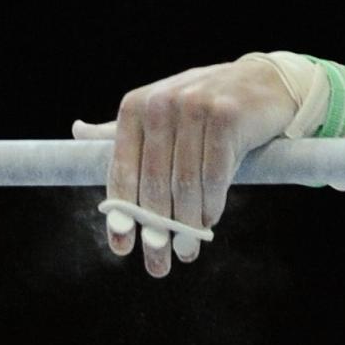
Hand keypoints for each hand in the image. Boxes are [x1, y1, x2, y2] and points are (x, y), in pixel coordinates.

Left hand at [72, 58, 297, 277]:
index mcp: (137, 106)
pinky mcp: (228, 116)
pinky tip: (209, 221)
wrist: (267, 83)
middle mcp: (162, 103)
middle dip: (156, 228)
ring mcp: (196, 106)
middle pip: (154, 182)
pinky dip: (211, 205)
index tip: (123, 247)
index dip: (122, 213)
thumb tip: (78, 130)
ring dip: (186, 224)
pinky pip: (215, 175)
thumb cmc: (208, 105)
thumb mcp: (162, 112)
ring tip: (187, 250)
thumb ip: (123, 128)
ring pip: (185, 183)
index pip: (123, 169)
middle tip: (160, 261)